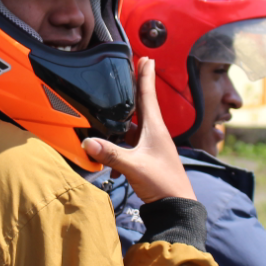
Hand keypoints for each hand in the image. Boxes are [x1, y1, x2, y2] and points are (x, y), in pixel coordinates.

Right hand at [83, 58, 194, 202]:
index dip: (145, 75)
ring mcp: (152, 147)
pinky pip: (130, 147)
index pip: (148, 95)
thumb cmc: (163, 183)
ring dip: (122, 124)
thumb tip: (88, 142)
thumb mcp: (134, 167)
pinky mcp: (149, 159)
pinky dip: (119, 149)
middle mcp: (155, 134)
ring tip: (109, 118)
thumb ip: (111, 155)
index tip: (146, 57)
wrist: (177, 208)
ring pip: (133, 128)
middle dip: (133, 91)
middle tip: (127, 74)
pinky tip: (111, 165)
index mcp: (155, 129)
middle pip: (140, 107)